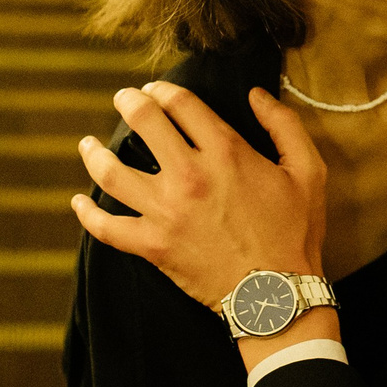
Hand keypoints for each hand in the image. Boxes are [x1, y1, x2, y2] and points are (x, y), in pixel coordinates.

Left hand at [72, 81, 328, 309]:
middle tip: (124, 99)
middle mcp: (189, 175)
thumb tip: (257, 94)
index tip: (157, 91)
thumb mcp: (307, 171)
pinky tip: (78, 201)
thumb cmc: (295, 233)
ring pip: (112, 172)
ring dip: (95, 153)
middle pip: (143, 122)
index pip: (181, 103)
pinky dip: (87, 214)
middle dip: (128, 102)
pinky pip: (107, 228)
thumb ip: (284, 125)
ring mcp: (165, 211)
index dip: (164, 90)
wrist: (276, 296)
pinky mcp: (153, 245)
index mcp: (225, 152)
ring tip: (88, 145)